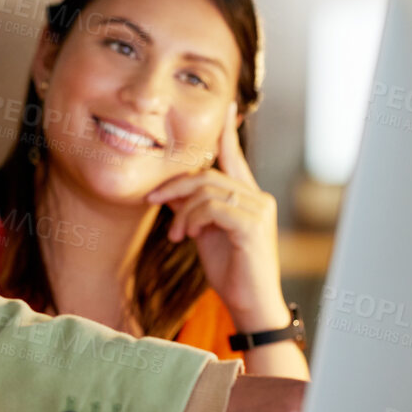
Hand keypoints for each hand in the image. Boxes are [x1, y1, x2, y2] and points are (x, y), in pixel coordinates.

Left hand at [146, 102, 289, 329]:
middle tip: (153, 201)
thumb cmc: (231, 271)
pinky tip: (188, 236)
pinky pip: (213, 208)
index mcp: (249, 197)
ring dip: (182, 210)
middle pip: (209, 174)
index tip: (226, 106)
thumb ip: (195, 210)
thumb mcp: (206, 234)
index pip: (235, 157)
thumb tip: (171, 194)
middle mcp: (259, 198)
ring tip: (177, 234)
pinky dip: (193, 219)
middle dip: (175, 186)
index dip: (227, 133)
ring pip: (208, 190)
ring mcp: (258, 211)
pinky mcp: (252, 227)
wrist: (250, 305)